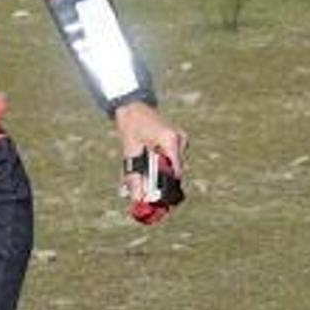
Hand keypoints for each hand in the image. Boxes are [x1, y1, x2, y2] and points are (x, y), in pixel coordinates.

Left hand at [115, 100, 186, 226]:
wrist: (134, 107)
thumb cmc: (131, 126)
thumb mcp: (130, 152)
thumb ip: (134, 176)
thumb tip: (137, 199)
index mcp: (170, 140)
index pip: (175, 173)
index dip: (167, 190)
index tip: (157, 202)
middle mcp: (179, 140)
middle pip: (174, 172)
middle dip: (160, 184)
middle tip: (145, 193)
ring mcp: (180, 140)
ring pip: (172, 168)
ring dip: (159, 174)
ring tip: (143, 172)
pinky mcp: (177, 142)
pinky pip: (170, 160)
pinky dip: (160, 166)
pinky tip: (148, 162)